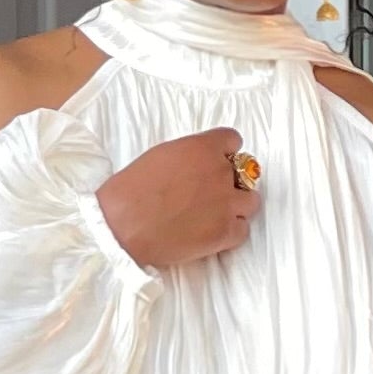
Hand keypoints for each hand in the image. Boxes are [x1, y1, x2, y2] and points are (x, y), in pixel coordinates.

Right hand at [96, 129, 262, 272]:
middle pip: (244, 173)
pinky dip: (231, 232)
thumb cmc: (130, 192)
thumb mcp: (160, 155)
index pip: (233, 140)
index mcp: (203, 148)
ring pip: (250, 201)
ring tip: (214, 215)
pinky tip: (212, 232)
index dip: (224, 152)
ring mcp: (226, 204)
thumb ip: (189, 155)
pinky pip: (243, 230)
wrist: (121, 228)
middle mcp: (220, 172)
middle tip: (209, 193)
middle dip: (230, 181)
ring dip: (236, 206)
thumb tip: (198, 163)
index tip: (216, 161)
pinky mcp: (225, 233)